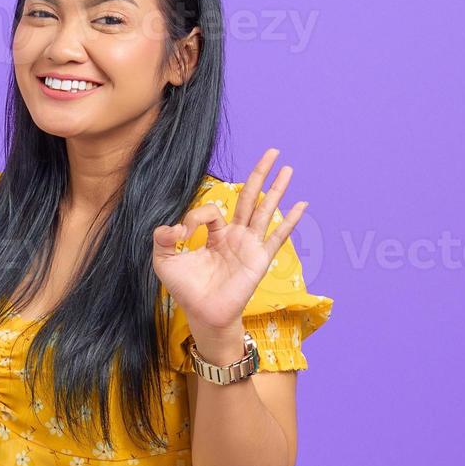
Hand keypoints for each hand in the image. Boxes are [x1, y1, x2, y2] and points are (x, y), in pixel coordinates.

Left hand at [150, 148, 308, 336]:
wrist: (202, 314)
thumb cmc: (186, 289)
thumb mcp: (165, 261)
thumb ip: (162, 239)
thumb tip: (171, 226)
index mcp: (215, 233)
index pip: (211, 211)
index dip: (194, 217)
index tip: (180, 233)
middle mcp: (235, 235)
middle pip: (249, 197)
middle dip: (260, 174)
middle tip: (272, 151)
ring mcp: (249, 245)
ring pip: (265, 210)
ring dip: (277, 189)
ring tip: (288, 168)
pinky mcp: (259, 258)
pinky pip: (276, 236)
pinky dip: (289, 221)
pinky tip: (302, 205)